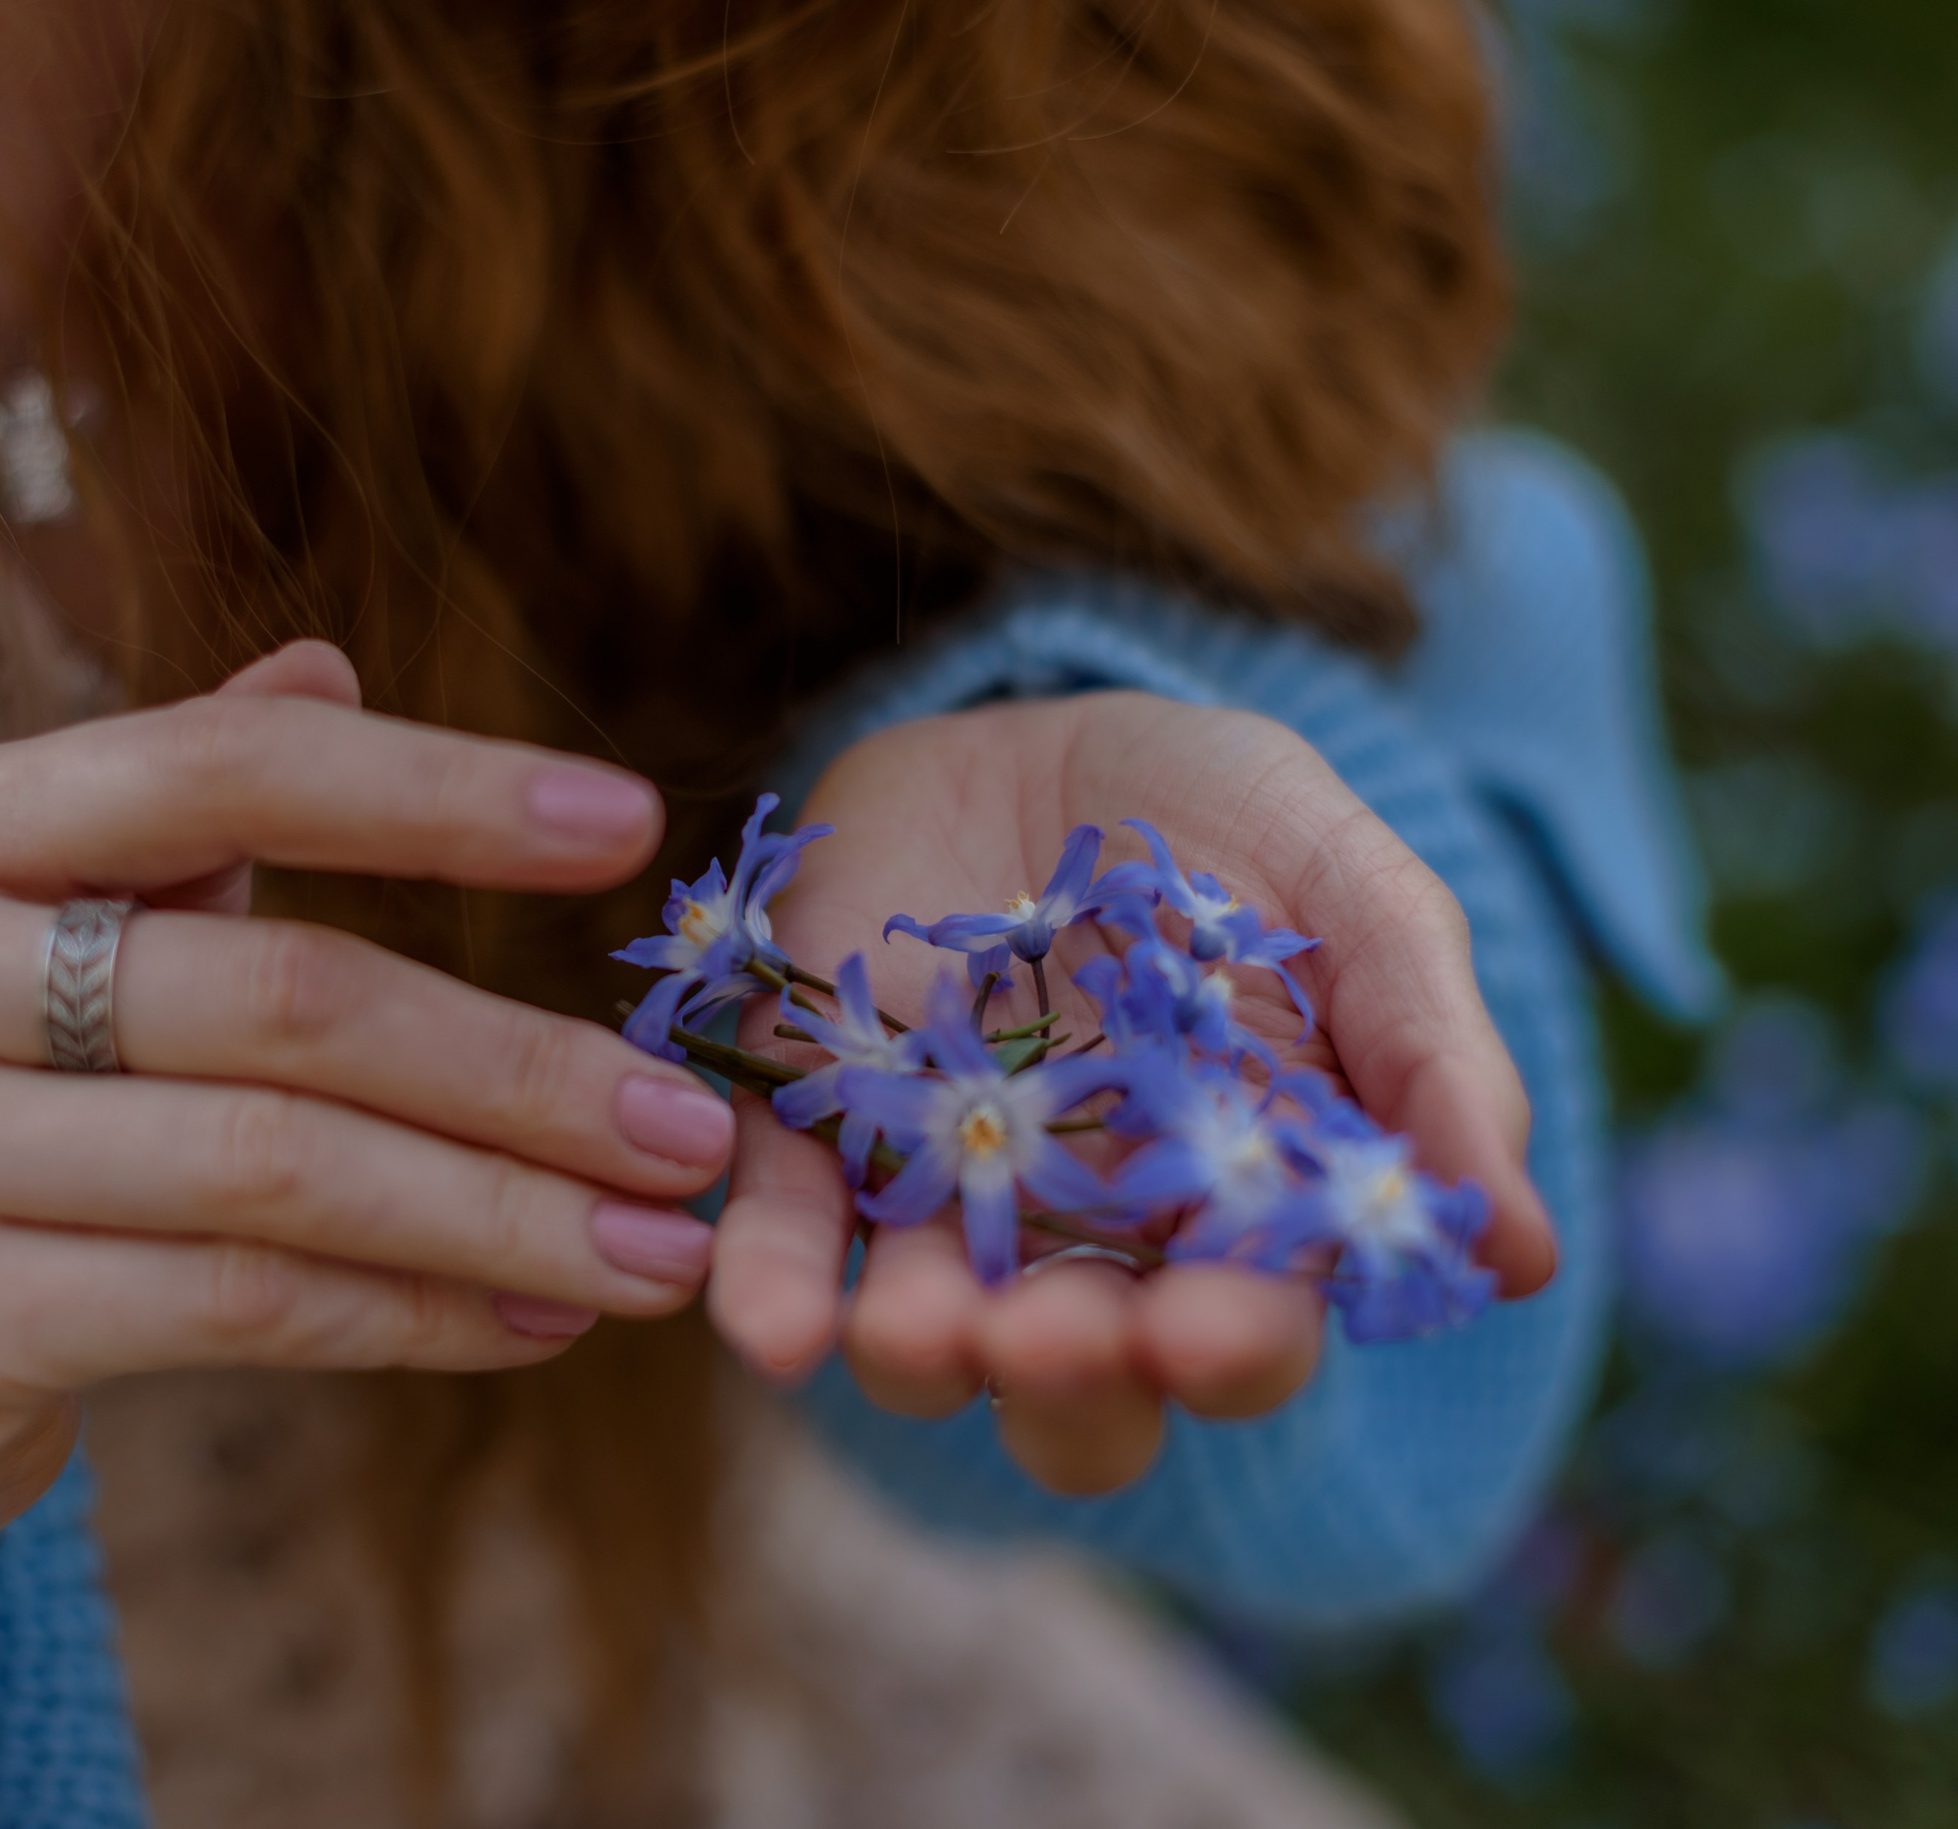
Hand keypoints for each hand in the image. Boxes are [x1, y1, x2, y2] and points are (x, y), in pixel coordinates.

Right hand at [0, 642, 736, 1570]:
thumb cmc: (11, 1093)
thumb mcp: (71, 925)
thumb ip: (190, 806)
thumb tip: (332, 660)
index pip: (227, 766)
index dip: (439, 789)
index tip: (632, 825)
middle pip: (286, 999)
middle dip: (523, 1071)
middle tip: (693, 1130)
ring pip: (282, 1171)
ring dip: (507, 1216)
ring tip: (663, 1249)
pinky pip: (239, 1308)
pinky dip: (416, 1317)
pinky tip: (539, 1322)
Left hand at [706, 692, 1553, 1495]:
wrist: (1038, 731)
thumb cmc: (1222, 828)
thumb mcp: (1349, 895)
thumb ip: (1427, 1054)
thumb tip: (1525, 1248)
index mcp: (1235, 1212)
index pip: (1246, 1329)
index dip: (1228, 1349)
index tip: (1199, 1331)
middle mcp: (1087, 1243)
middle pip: (1085, 1383)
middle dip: (1069, 1383)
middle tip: (1046, 1334)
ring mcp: (940, 1199)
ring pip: (927, 1343)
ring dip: (918, 1357)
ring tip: (905, 1328)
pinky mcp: (813, 1133)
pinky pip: (783, 1234)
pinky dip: (772, 1285)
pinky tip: (770, 1323)